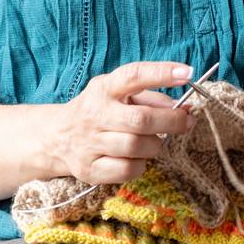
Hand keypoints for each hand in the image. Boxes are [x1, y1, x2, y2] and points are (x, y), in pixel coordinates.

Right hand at [50, 61, 195, 185]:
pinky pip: (128, 170)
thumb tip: (182, 107)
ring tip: (155, 141)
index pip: (133, 75)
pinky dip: (141, 165)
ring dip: (156, 145)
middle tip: (187, 121)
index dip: (161, 73)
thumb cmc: (99, 111)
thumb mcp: (119, 94)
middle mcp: (94, 114)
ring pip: (137, 147)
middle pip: (140, 120)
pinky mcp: (89, 169)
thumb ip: (150, 97)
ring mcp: (89, 143)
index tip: (187, 72)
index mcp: (104, 88)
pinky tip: (138, 158)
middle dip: (172, 121)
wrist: (57, 138)